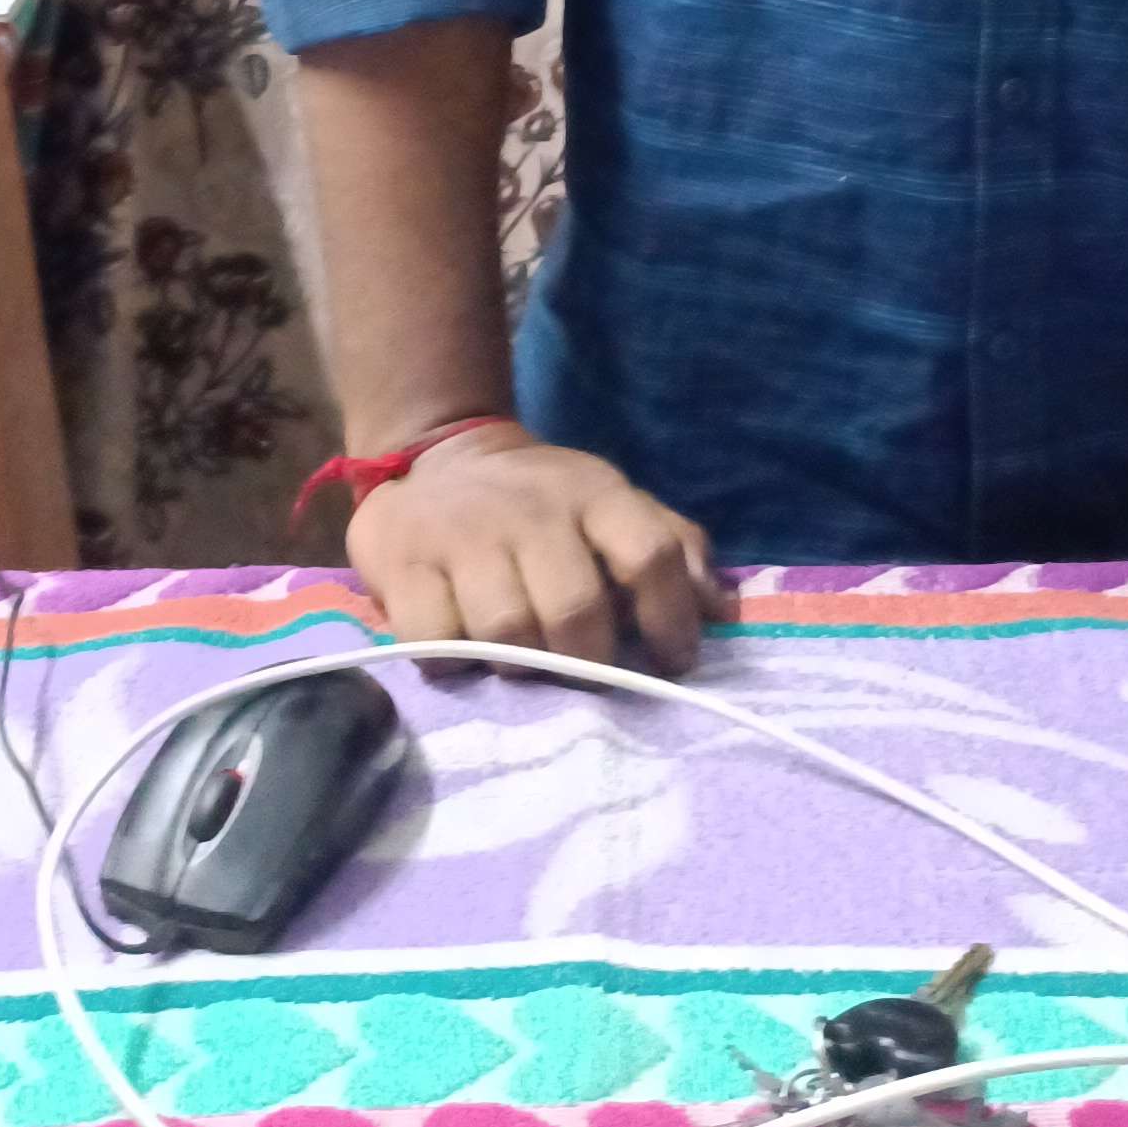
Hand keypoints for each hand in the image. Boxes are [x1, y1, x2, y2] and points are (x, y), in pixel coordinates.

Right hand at [347, 420, 733, 673]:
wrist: (437, 456)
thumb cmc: (543, 504)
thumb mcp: (613, 506)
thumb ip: (675, 550)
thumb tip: (723, 612)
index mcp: (595, 493)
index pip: (651, 553)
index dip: (671, 618)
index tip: (673, 662)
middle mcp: (532, 510)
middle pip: (576, 610)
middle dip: (586, 660)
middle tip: (581, 669)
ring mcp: (464, 535)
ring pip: (507, 633)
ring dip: (521, 664)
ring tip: (523, 657)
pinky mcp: (404, 563)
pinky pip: (437, 642)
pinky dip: (454, 662)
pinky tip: (464, 649)